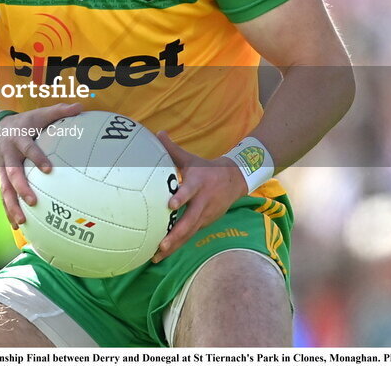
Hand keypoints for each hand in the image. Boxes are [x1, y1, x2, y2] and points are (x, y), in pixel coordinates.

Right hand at [0, 102, 83, 228]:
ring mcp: (1, 169)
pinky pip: (4, 196)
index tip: (48, 170)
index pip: (28, 149)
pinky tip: (17, 226)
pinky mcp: (0, 179)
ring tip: (22, 222)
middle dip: (21, 188)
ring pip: (4, 189)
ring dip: (11, 205)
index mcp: (19, 139)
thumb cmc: (24, 123)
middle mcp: (8, 156)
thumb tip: (81, 107)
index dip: (37, 158)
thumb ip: (59, 111)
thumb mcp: (38, 114)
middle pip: (12, 173)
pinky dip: (9, 211)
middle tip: (33, 202)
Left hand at [152, 131, 247, 262]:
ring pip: (189, 233)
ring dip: (174, 246)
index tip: (170, 205)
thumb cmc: (205, 168)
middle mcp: (203, 202)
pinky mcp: (205, 224)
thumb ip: (172, 148)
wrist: (234, 180)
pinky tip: (162, 255)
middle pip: (189, 221)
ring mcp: (205, 215)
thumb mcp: (190, 158)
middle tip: (161, 244)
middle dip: (175, 235)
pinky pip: (190, 236)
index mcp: (198, 184)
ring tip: (156, 256)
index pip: (189, 191)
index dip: (181, 197)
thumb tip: (157, 133)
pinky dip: (178, 246)